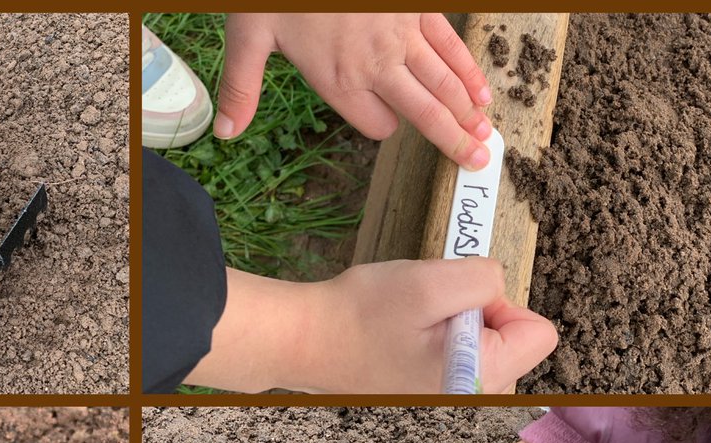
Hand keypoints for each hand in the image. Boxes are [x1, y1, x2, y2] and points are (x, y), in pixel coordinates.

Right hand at [185, 259, 556, 393]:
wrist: (305, 341)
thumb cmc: (359, 316)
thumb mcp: (430, 281)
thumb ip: (484, 278)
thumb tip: (498, 286)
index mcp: (481, 378)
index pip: (539, 332)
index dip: (503, 301)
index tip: (459, 300)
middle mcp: (471, 399)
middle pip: (515, 341)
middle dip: (481, 315)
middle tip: (430, 312)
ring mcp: (451, 400)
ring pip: (486, 346)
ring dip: (458, 325)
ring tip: (413, 324)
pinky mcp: (432, 392)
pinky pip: (460, 355)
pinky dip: (440, 338)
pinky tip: (405, 336)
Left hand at [218, 13, 492, 168]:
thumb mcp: (249, 36)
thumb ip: (242, 87)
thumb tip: (224, 133)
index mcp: (339, 81)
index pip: (378, 126)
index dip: (385, 130)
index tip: (392, 127)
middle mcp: (377, 65)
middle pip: (425, 113)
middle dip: (453, 139)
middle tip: (478, 160)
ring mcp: (402, 36)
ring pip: (444, 83)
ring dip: (468, 111)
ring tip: (487, 136)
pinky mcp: (415, 8)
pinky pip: (450, 45)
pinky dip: (468, 69)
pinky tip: (482, 91)